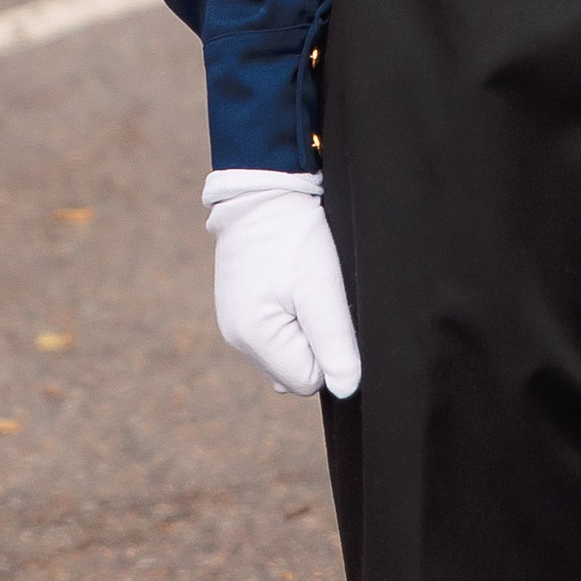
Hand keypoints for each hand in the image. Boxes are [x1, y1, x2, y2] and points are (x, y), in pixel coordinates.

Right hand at [201, 169, 361, 399]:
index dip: (329, 351)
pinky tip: (293, 287)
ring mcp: (234, 324)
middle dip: (315, 344)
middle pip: (294, 372)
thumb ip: (336, 345)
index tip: (327, 310)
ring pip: (285, 354)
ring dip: (304, 331)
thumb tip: (346, 389)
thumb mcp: (323, 290)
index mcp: (253, 338)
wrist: (263, 191)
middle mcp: (237, 339)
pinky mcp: (239, 308)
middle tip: (317, 297)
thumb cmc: (296, 237)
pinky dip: (290, 319)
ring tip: (304, 288)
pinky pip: (274, 335)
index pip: (308, 381)